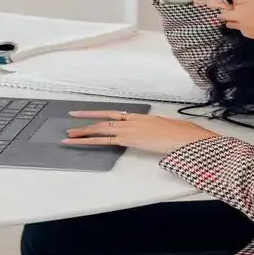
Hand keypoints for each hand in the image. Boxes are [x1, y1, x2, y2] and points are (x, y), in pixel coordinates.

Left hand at [62, 110, 218, 154]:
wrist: (184, 137)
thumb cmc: (182, 134)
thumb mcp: (167, 128)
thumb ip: (157, 129)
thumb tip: (157, 131)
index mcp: (140, 117)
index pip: (115, 113)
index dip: (101, 112)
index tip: (90, 112)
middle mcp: (131, 120)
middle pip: (104, 118)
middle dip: (87, 120)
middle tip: (72, 118)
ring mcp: (128, 129)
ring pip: (100, 128)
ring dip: (83, 131)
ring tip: (69, 134)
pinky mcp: (128, 140)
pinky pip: (104, 140)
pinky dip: (89, 141)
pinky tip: (79, 142)